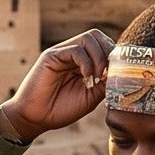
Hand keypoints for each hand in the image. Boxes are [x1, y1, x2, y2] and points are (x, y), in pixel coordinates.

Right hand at [0, 30, 112, 144]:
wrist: (35, 118)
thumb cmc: (60, 109)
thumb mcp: (90, 97)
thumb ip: (104, 83)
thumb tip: (119, 72)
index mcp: (82, 62)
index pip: (103, 45)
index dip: (114, 55)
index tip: (117, 74)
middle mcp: (72, 54)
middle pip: (97, 36)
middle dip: (108, 52)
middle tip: (107, 74)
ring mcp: (62, 53)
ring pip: (89, 38)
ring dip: (99, 57)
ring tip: (96, 77)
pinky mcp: (52, 56)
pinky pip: (75, 49)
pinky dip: (86, 62)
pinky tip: (86, 77)